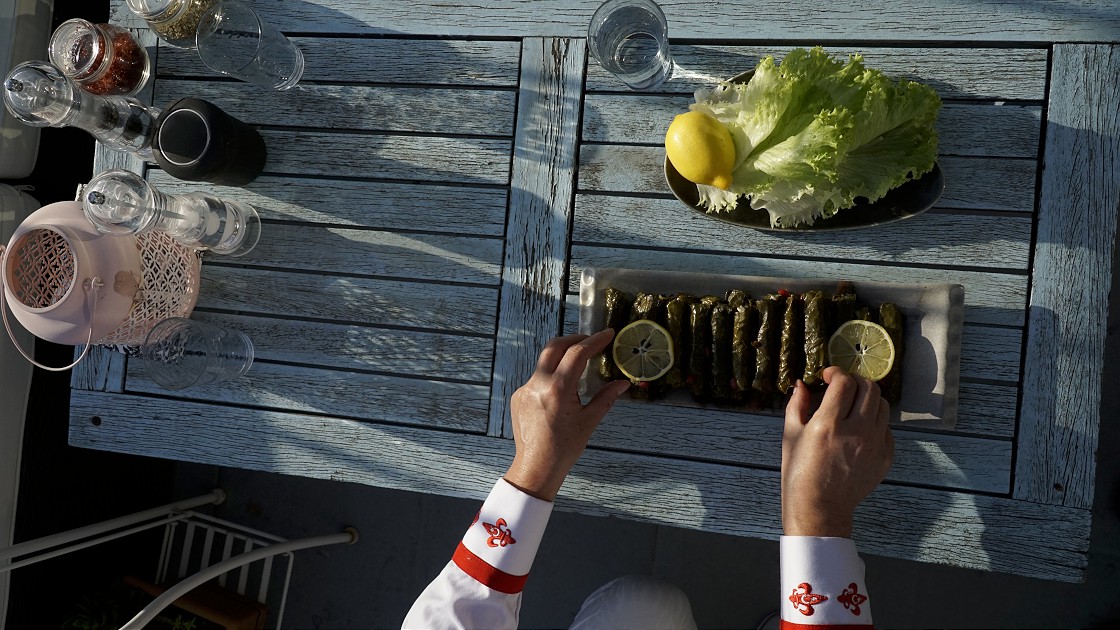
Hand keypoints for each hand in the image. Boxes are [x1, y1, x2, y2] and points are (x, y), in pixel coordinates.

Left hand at [504, 330, 631, 501]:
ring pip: (544, 361)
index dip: (594, 340)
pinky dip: (552, 375)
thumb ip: (606, 398)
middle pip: (555, 346)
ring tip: (579, 364)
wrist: (536, 467)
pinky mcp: (518, 396)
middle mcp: (538, 383)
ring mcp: (525, 389)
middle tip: (592, 342)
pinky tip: (563, 389)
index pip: (577, 353)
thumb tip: (622, 384)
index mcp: (558, 389)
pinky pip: (537, 377)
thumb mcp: (589, 421)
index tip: (607, 334)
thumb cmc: (564, 448)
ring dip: (562, 357)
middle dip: (575, 339)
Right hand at [781, 367, 894, 536]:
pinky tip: (859, 429)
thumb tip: (802, 384)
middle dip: (854, 381)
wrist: (819, 509)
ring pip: (882, 405)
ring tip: (853, 406)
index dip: (836, 372)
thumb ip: (797, 405)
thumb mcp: (790, 436)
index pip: (844, 382)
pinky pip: (886, 428)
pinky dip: (874, 421)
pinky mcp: (885, 457)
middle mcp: (856, 432)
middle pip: (869, 387)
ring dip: (867, 399)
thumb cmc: (799, 474)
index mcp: (828, 425)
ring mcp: (874, 445)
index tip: (828, 376)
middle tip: (842, 387)